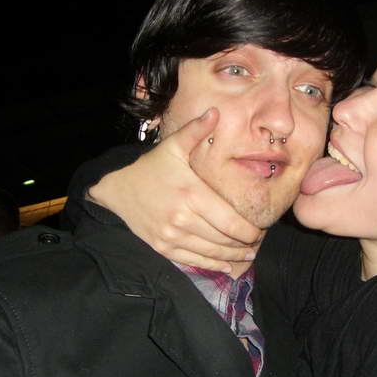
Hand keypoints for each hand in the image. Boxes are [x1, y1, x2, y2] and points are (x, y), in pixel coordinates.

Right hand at [88, 108, 262, 272]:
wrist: (117, 190)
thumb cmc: (150, 168)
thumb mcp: (172, 146)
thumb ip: (196, 131)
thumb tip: (215, 111)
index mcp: (191, 194)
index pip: (230, 221)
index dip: (249, 231)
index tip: (259, 232)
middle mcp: (183, 218)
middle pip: (224, 239)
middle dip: (244, 245)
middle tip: (256, 244)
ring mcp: (172, 236)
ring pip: (211, 252)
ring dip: (232, 257)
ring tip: (246, 255)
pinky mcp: (163, 248)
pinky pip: (193, 261)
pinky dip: (213, 265)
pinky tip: (227, 266)